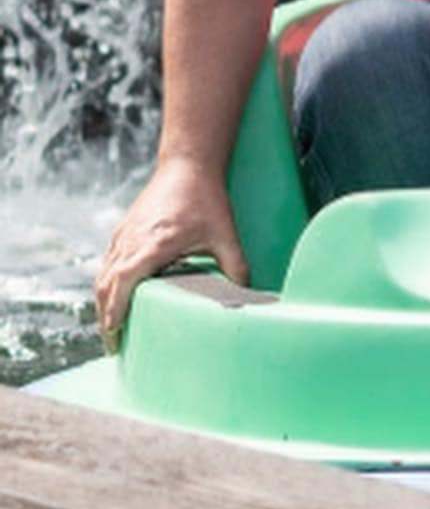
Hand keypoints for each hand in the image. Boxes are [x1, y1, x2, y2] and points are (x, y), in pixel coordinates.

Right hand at [93, 157, 248, 347]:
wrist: (188, 164)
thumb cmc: (206, 198)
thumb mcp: (225, 233)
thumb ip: (236, 265)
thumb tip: (247, 294)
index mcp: (154, 244)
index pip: (123, 283)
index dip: (115, 311)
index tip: (115, 334)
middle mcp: (132, 240)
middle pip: (106, 285)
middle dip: (106, 317)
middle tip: (114, 344)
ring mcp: (124, 233)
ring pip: (103, 274)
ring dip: (103, 302)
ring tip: (112, 328)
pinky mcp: (123, 229)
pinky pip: (108, 261)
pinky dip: (106, 283)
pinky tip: (114, 297)